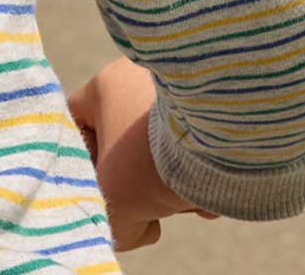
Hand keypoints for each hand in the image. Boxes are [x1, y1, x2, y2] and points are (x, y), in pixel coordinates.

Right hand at [69, 58, 210, 251]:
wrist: (225, 143)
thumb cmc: (153, 162)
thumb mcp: (114, 201)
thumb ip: (112, 219)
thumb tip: (133, 228)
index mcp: (106, 85)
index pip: (79, 122)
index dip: (85, 162)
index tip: (104, 191)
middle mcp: (142, 76)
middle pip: (128, 143)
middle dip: (141, 183)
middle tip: (152, 206)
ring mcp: (181, 88)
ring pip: (166, 149)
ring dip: (175, 182)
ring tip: (190, 202)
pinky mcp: (217, 104)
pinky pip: (199, 145)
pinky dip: (203, 173)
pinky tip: (213, 193)